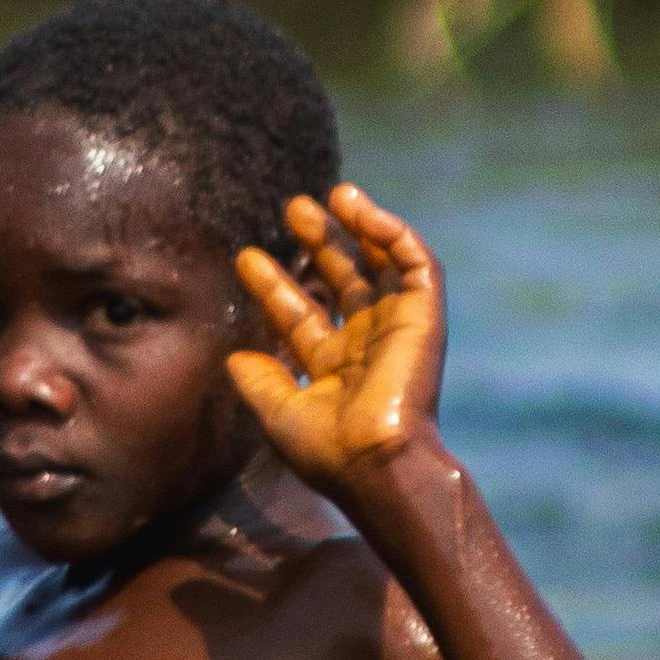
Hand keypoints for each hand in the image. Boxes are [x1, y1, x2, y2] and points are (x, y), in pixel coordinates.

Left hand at [228, 184, 447, 489]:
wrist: (376, 465)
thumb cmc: (328, 452)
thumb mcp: (279, 415)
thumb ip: (258, 383)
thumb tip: (233, 358)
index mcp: (334, 369)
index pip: (301, 315)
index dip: (274, 286)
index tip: (245, 257)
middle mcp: (367, 344)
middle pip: (343, 280)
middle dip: (321, 243)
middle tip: (295, 208)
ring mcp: (398, 328)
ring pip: (383, 264)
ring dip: (361, 227)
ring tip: (335, 194)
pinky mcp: (425, 317)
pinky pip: (417, 264)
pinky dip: (394, 234)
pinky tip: (364, 213)